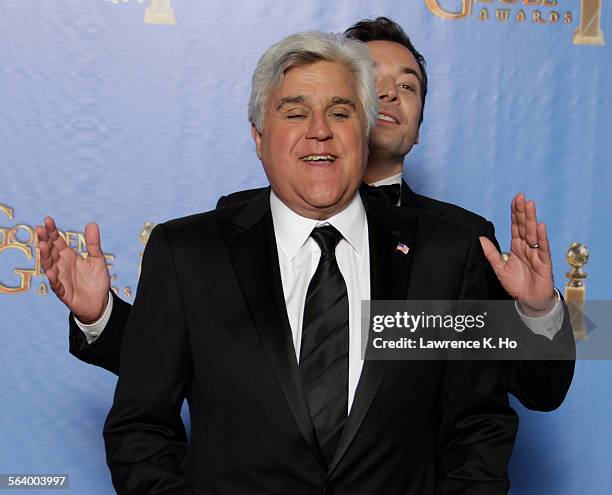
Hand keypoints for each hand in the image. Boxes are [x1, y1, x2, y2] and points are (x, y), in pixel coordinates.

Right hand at [36, 216, 110, 322]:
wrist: (100, 302)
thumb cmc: (96, 280)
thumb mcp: (97, 259)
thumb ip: (93, 244)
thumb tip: (92, 224)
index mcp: (68, 256)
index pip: (57, 241)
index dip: (52, 231)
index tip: (47, 219)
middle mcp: (62, 266)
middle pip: (50, 251)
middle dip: (44, 240)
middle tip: (40, 229)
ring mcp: (61, 279)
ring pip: (49, 266)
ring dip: (45, 256)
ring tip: (42, 245)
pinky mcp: (64, 292)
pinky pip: (57, 285)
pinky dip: (53, 279)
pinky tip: (50, 272)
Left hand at [479, 193, 554, 314]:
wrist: (529, 301)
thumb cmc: (516, 285)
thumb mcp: (499, 269)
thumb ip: (491, 254)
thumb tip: (480, 239)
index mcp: (516, 247)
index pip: (515, 226)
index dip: (515, 213)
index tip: (515, 199)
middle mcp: (527, 247)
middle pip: (524, 226)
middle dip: (523, 211)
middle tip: (521, 196)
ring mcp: (536, 253)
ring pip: (533, 233)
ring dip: (531, 219)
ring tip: (530, 205)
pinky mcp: (544, 262)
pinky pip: (542, 248)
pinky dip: (541, 237)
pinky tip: (540, 226)